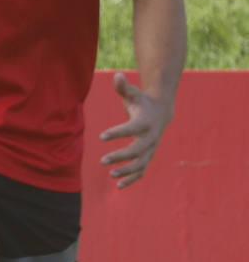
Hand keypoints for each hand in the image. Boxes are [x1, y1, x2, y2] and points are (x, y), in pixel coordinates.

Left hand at [98, 71, 172, 187]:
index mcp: (145, 122)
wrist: (160, 112)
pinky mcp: (148, 156)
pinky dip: (132, 179)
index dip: (117, 133)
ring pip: (141, 164)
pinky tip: (118, 186)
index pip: (131, 129)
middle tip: (102, 160)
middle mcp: (150, 138)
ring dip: (127, 171)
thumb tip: (116, 75)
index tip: (101, 136)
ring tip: (110, 174)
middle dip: (121, 156)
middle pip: (138, 150)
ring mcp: (151, 149)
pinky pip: (141, 171)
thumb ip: (122, 87)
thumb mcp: (132, 93)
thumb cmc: (141, 101)